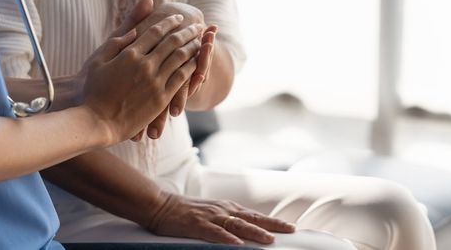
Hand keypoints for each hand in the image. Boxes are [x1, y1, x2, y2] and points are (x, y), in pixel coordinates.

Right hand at [80, 7, 204, 143]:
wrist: (96, 121)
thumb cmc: (92, 89)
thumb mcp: (99, 58)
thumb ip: (118, 40)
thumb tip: (135, 30)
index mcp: (129, 53)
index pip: (155, 31)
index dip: (169, 22)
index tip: (178, 17)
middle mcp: (145, 65)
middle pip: (172, 42)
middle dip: (187, 31)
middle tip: (197, 24)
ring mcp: (155, 82)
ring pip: (181, 57)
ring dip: (193, 45)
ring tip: (202, 39)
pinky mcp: (161, 98)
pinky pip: (182, 78)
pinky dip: (192, 66)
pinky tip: (198, 61)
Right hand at [146, 193, 295, 245]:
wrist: (160, 205)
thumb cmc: (185, 212)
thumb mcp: (210, 213)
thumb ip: (226, 220)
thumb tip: (243, 231)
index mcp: (227, 208)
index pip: (255, 215)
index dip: (273, 221)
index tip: (290, 226)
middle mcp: (223, 210)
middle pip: (252, 218)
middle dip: (273, 225)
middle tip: (291, 230)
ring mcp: (210, 217)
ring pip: (237, 225)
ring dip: (255, 232)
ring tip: (270, 240)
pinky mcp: (197, 225)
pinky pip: (215, 233)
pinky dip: (227, 239)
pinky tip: (238, 245)